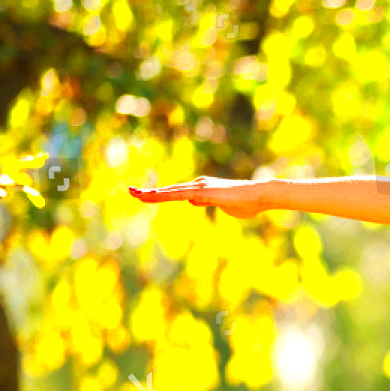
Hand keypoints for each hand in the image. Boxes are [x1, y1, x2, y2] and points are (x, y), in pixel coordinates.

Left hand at [129, 176, 264, 218]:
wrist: (259, 195)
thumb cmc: (248, 203)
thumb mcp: (224, 206)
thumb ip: (207, 203)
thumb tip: (192, 201)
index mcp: (202, 189)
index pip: (177, 194)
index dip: (161, 195)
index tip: (146, 196)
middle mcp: (197, 185)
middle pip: (169, 190)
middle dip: (150, 192)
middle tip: (130, 192)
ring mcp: (198, 187)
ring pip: (170, 192)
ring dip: (151, 193)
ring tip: (135, 194)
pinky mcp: (201, 192)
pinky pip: (177, 194)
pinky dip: (162, 195)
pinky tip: (150, 196)